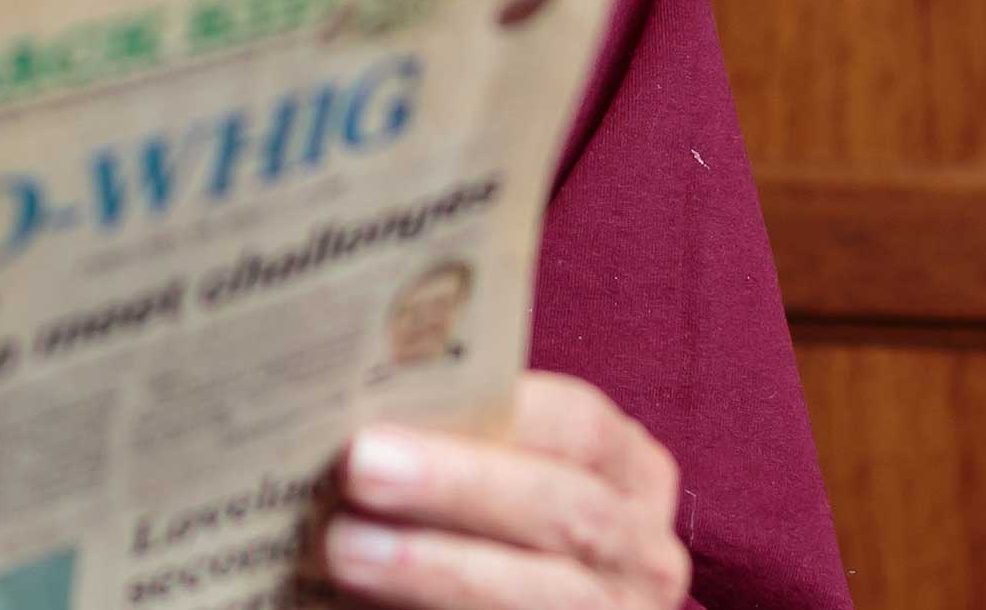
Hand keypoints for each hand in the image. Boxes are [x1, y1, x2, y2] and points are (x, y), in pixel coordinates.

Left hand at [324, 373, 692, 609]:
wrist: (488, 603)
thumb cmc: (485, 543)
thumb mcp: (487, 490)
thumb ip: (450, 450)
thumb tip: (351, 408)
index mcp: (628, 477)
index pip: (579, 426)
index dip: (499, 408)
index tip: (409, 396)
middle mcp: (643, 554)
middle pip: (564, 508)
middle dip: (457, 485)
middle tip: (358, 464)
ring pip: (547, 595)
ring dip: (436, 568)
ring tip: (342, 547)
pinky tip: (355, 602)